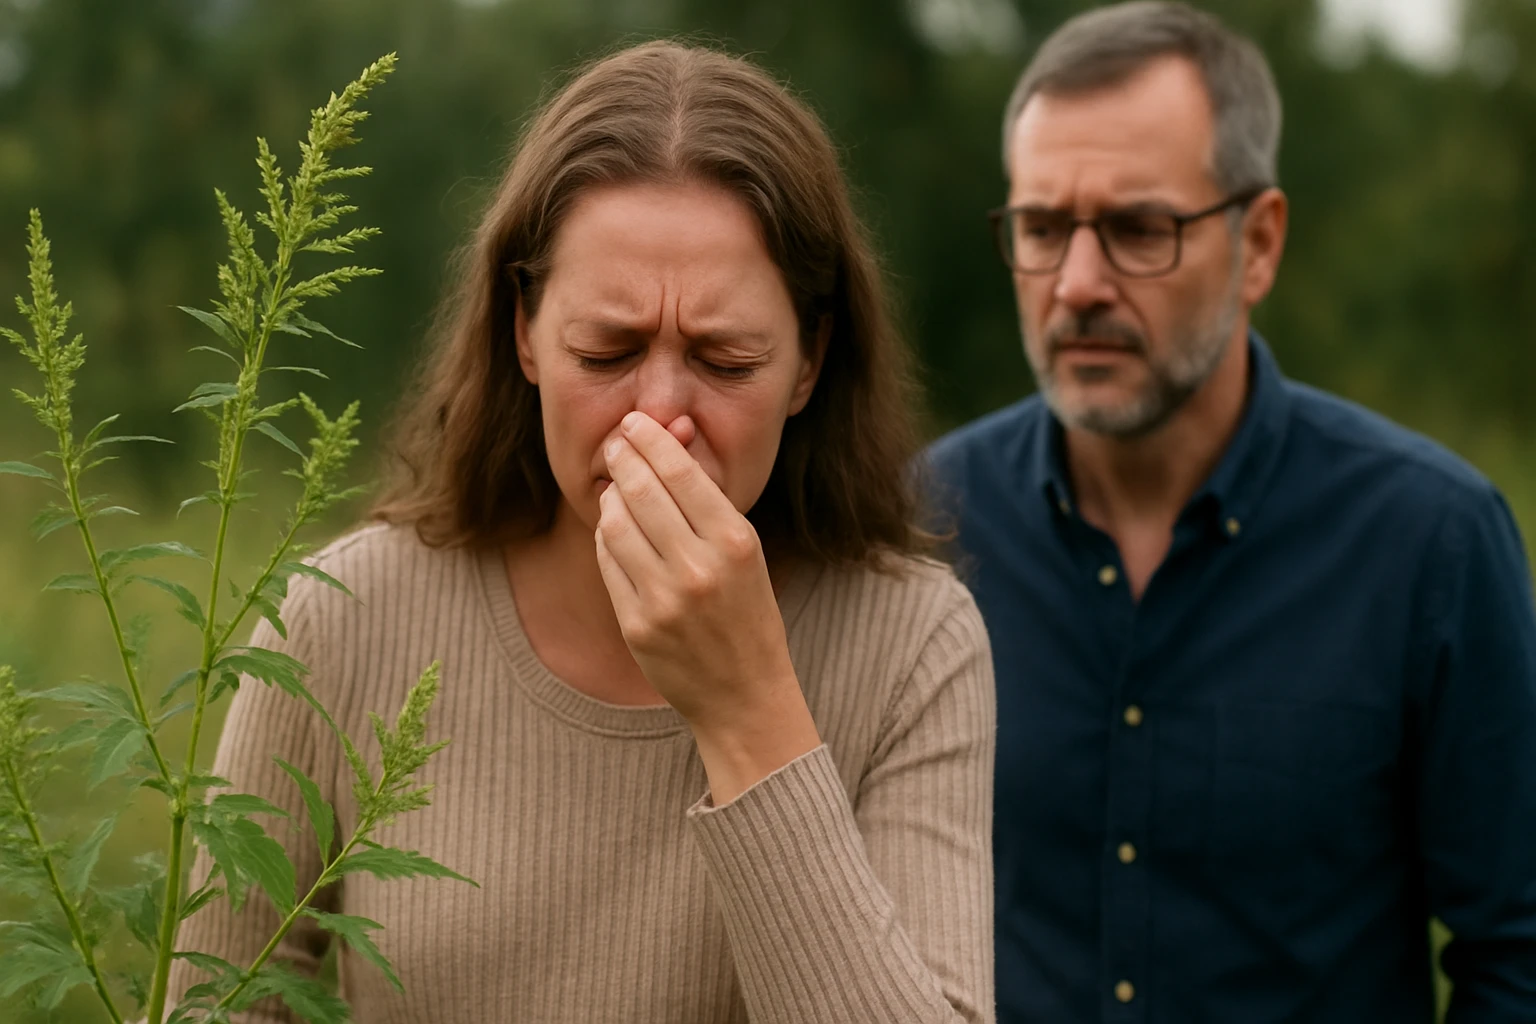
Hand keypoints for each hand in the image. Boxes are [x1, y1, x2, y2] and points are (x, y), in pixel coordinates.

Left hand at [596, 411, 820, 802]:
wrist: (745, 694)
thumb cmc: (748, 614)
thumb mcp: (745, 554)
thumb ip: (707, 504)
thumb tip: (667, 442)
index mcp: (735, 542)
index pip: (680, 472)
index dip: (650, 440)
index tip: (634, 422)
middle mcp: (699, 568)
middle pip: (641, 491)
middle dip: (622, 459)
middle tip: (613, 444)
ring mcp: (664, 599)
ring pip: (616, 524)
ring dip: (611, 499)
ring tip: (616, 489)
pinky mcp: (637, 625)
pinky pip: (607, 563)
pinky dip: (607, 538)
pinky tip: (615, 530)